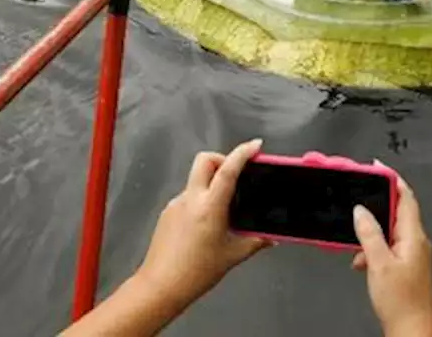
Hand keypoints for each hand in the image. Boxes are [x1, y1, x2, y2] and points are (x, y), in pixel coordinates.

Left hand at [134, 139, 272, 309]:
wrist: (161, 286)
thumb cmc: (196, 273)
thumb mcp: (232, 256)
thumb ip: (255, 242)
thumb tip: (270, 238)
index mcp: (209, 207)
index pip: (227, 170)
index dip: (243, 153)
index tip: (255, 146)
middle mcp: (191, 199)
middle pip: (205, 160)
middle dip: (222, 159)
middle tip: (236, 173)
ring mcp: (176, 204)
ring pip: (196, 179)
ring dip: (211, 183)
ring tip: (225, 208)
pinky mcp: (167, 213)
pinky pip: (188, 197)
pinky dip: (200, 200)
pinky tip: (207, 223)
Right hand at [352, 176, 431, 336]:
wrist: (411, 330)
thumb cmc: (401, 301)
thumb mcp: (379, 262)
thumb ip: (369, 233)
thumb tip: (361, 211)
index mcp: (415, 236)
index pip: (406, 197)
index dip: (392, 179)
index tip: (377, 168)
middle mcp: (418, 242)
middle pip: (398, 212)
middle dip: (377, 207)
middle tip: (359, 200)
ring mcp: (414, 255)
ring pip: (391, 232)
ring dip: (372, 234)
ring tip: (357, 246)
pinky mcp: (408, 267)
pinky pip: (389, 248)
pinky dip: (374, 250)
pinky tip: (362, 262)